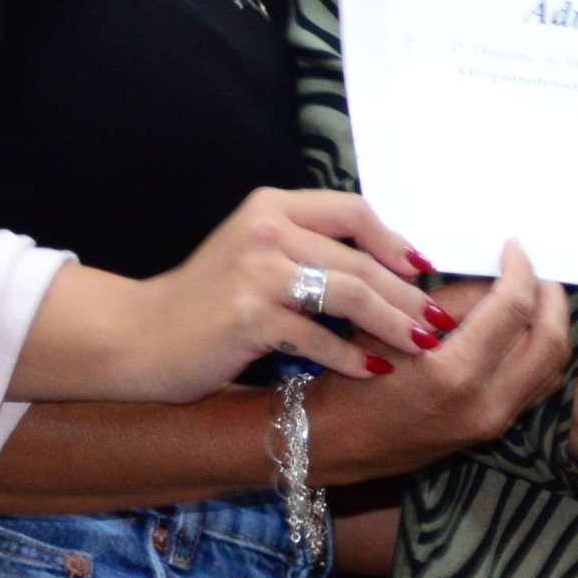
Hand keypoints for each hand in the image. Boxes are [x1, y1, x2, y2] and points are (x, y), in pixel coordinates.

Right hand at [20, 188, 440, 404]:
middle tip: (440, 321)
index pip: (354, 210)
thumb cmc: (205, 302)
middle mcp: (267, 229)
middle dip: (408, 294)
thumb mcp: (255, 254)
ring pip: (351, 295)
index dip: (395, 241)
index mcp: (273, 206)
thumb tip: (387, 268)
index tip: (426, 270)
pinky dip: (352, 357)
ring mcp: (258, 272)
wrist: (137, 337)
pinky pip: (320, 337)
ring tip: (421, 346)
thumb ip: (308, 248)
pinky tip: (374, 372)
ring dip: (394, 324)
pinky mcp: (250, 316)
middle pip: (361, 259)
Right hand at [306, 244, 574, 481]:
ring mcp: (492, 423)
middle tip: (538, 272)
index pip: (513, 309)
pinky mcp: (492, 431)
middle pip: (550, 340)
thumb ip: (450, 300)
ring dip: (551, 325)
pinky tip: (524, 330)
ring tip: (535, 296)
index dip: (521, 270)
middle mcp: (484, 404)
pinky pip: (537, 386)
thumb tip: (493, 276)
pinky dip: (540, 352)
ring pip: (551, 366)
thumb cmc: (352, 378)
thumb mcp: (393, 324)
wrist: (335, 440)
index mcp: (454, 374)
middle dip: (551, 298)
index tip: (515, 248)